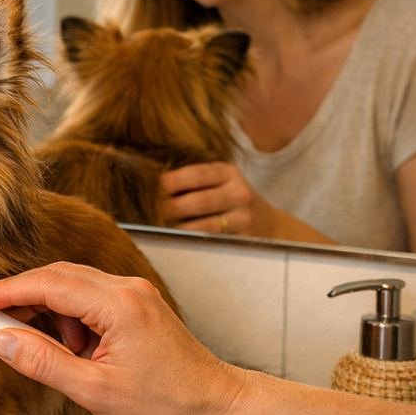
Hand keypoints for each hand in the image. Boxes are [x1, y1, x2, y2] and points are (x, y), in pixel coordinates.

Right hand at [0, 263, 243, 414]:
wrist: (218, 407)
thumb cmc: (166, 405)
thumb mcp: (95, 392)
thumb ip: (44, 362)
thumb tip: (1, 339)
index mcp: (118, 305)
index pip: (48, 285)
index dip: (5, 290)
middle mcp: (126, 288)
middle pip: (57, 276)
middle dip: (20, 294)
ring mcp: (133, 294)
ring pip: (72, 284)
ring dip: (45, 308)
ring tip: (37, 346)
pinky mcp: (136, 305)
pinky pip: (89, 298)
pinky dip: (67, 316)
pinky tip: (68, 348)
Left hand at [159, 161, 274, 235]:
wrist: (268, 224)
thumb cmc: (229, 200)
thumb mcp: (218, 182)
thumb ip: (192, 181)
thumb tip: (150, 186)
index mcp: (227, 172)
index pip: (197, 174)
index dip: (172, 181)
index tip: (149, 186)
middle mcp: (238, 192)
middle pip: (200, 201)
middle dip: (171, 207)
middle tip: (147, 212)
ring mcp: (244, 217)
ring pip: (206, 225)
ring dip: (179, 228)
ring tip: (156, 228)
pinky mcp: (245, 238)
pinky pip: (214, 241)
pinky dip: (193, 241)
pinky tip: (176, 240)